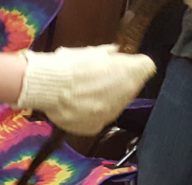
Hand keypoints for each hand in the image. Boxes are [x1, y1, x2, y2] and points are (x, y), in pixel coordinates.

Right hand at [15, 45, 154, 135]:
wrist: (46, 86)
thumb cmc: (69, 65)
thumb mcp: (91, 52)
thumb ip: (108, 54)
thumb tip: (114, 52)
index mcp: (132, 72)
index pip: (145, 66)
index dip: (131, 63)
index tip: (118, 63)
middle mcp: (127, 95)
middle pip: (131, 88)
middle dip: (118, 83)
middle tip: (97, 78)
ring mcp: (111, 114)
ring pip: (115, 105)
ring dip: (105, 99)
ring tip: (83, 92)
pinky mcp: (94, 127)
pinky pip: (97, 119)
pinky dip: (90, 113)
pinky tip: (77, 105)